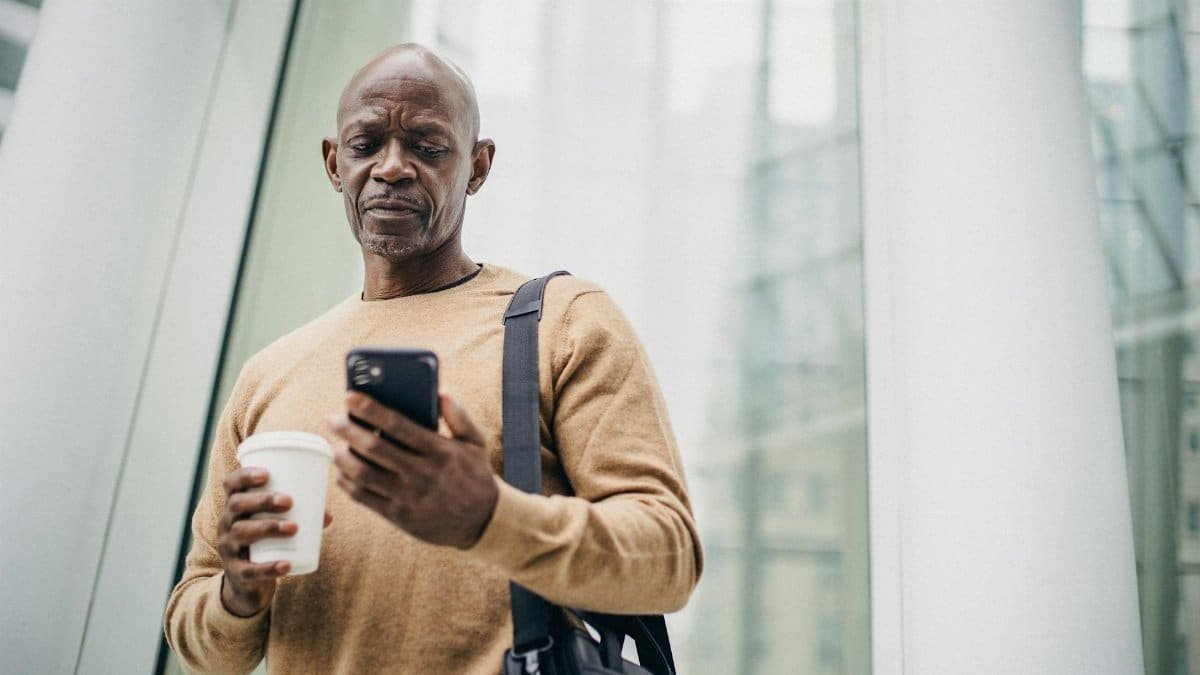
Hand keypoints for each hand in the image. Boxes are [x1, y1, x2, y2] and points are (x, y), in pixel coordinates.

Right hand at [217, 468, 332, 616]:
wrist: (247, 582)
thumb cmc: (265, 541)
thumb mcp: (276, 524)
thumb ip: (301, 516)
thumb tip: (327, 515)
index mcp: (236, 506)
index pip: (231, 484)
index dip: (244, 476)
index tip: (266, 474)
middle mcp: (226, 523)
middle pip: (236, 505)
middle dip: (262, 500)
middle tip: (289, 501)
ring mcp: (228, 548)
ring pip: (241, 533)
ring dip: (268, 527)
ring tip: (294, 528)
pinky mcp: (236, 573)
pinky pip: (248, 570)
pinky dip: (268, 567)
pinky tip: (286, 565)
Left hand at [328, 392, 497, 548]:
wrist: (481, 521)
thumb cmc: (475, 475)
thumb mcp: (476, 443)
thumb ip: (459, 416)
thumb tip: (441, 392)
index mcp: (439, 451)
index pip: (398, 425)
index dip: (370, 409)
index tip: (350, 397)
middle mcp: (422, 474)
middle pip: (374, 449)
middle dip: (348, 430)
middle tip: (333, 418)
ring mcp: (408, 497)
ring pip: (363, 475)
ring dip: (343, 458)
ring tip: (335, 446)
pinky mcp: (399, 516)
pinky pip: (364, 498)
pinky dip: (347, 483)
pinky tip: (342, 471)